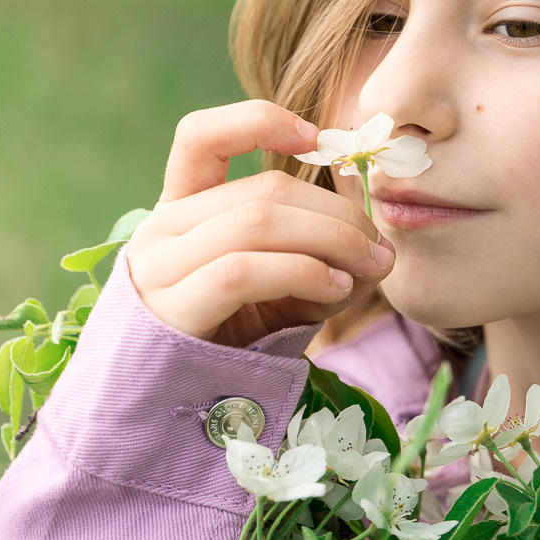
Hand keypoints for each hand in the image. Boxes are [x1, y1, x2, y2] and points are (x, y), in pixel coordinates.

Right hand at [130, 101, 395, 345]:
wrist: (164, 416)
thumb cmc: (227, 349)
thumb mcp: (274, 292)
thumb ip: (314, 257)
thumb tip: (377, 243)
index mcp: (179, 213)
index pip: (201, 138)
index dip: (259, 123)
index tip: (318, 139)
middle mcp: (161, 231)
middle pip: (262, 192)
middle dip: (336, 213)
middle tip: (380, 247)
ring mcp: (159, 269)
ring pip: (256, 222)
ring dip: (330, 239)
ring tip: (368, 268)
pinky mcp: (170, 310)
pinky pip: (243, 270)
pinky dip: (301, 270)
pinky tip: (334, 288)